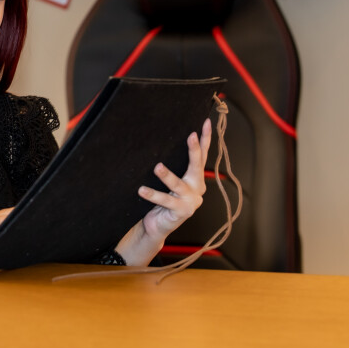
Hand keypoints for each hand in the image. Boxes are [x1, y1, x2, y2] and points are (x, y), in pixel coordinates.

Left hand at [139, 118, 210, 243]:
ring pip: (178, 185)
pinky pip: (165, 201)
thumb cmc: (164, 199)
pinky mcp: (181, 212)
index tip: (206, 122)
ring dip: (167, 175)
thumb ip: (173, 166)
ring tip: (157, 167)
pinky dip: (153, 194)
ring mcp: (191, 201)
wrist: (159, 225)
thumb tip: (160, 140)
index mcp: (196, 178)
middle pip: (197, 166)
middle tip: (191, 136)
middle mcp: (197, 188)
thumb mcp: (171, 181)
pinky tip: (142, 190)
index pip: (203, 155)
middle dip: (194, 150)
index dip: (206, 139)